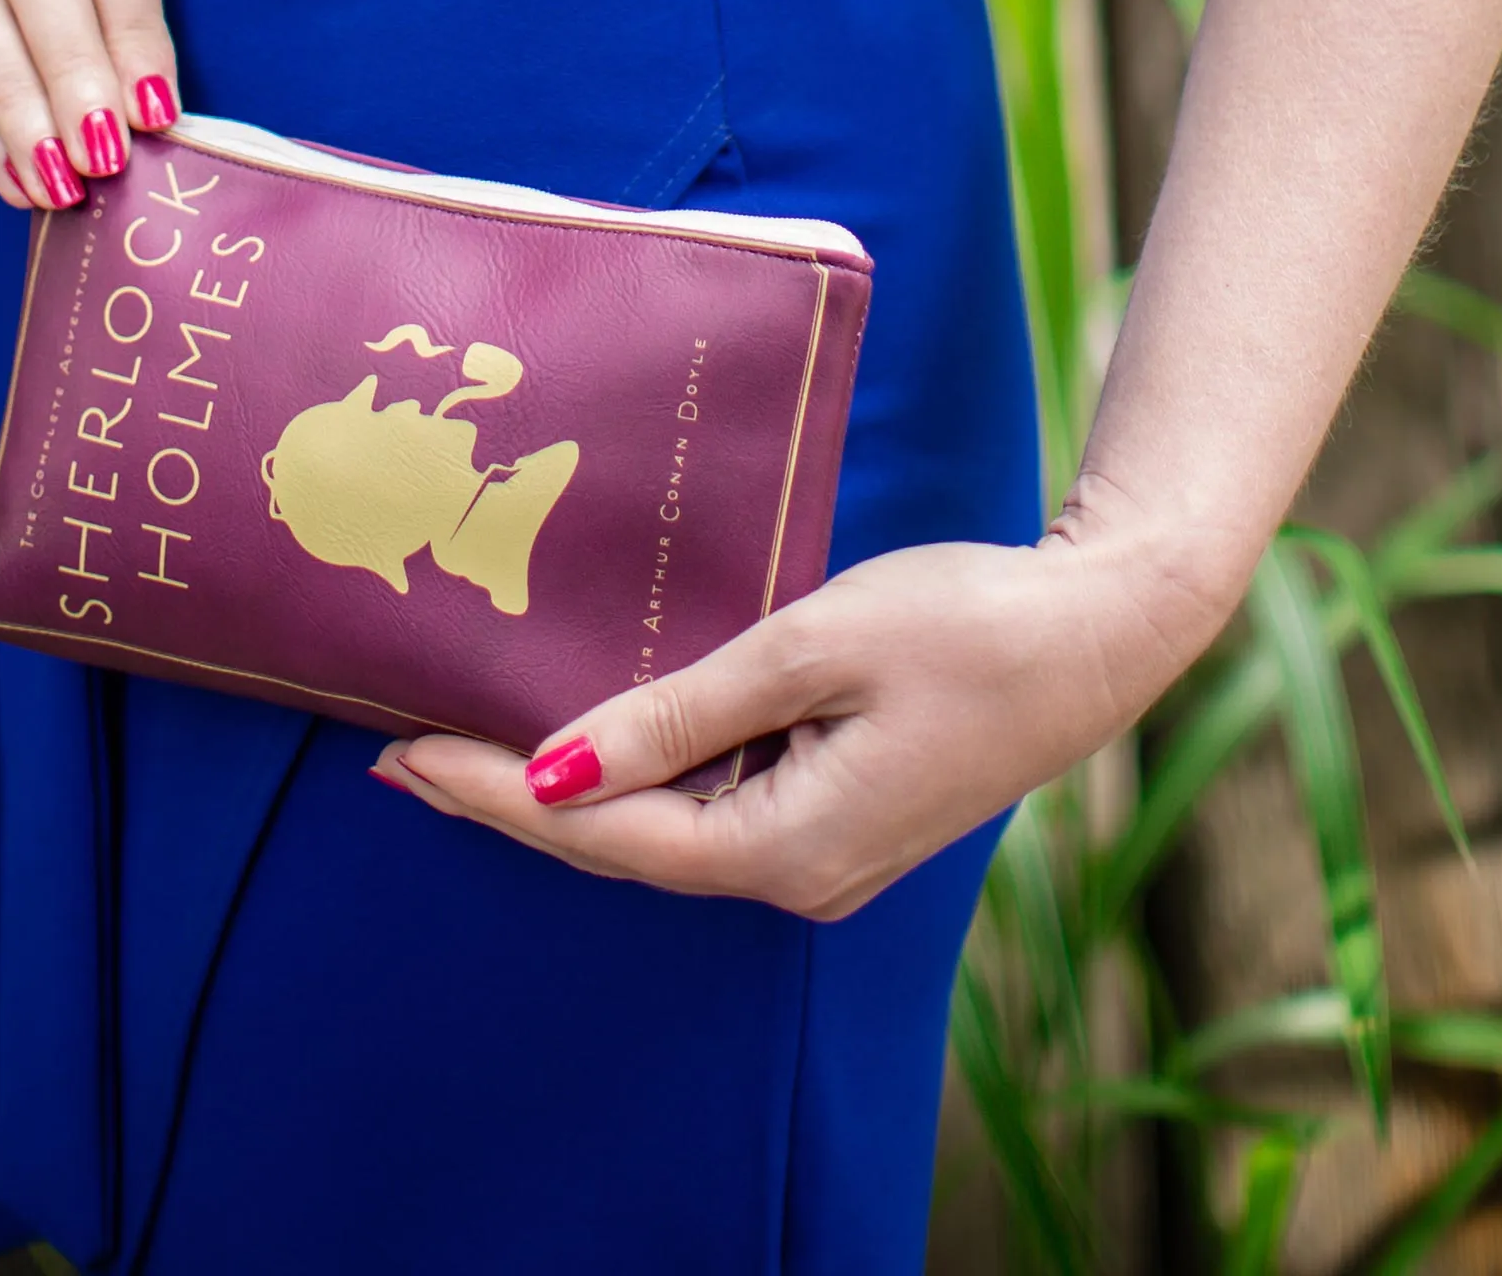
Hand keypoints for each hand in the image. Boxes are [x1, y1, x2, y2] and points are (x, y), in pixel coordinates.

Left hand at [374, 514, 1229, 920]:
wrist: (1102, 629)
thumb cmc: (965, 624)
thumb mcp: (807, 652)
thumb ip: (677, 717)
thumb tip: (554, 778)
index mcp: (786, 848)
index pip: (601, 835)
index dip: (492, 797)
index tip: (400, 755)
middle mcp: (798, 877)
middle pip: (623, 849)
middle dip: (506, 804)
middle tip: (401, 757)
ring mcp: (824, 856)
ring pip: (664, 836)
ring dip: (569, 795)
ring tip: (468, 750)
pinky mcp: (842, 818)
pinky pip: (712, 813)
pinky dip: (640, 781)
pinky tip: (593, 747)